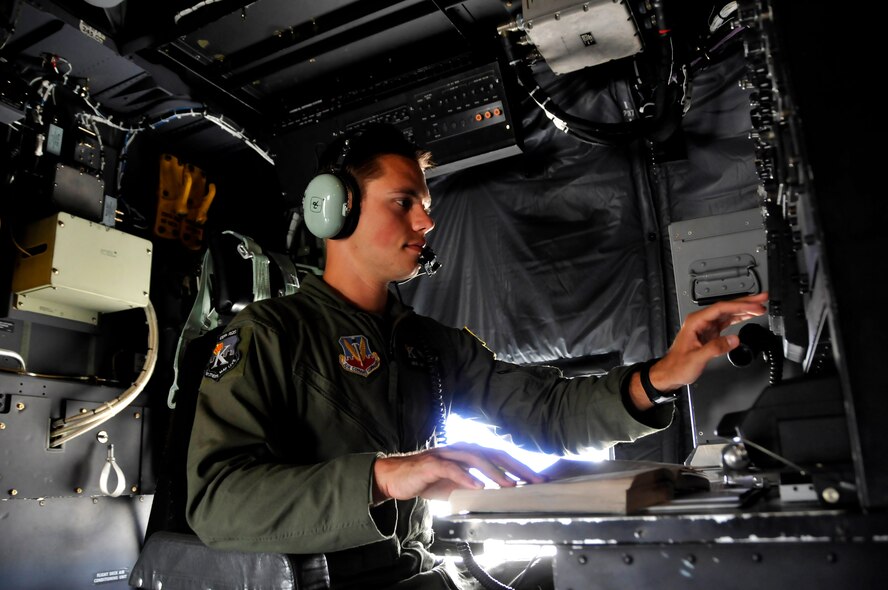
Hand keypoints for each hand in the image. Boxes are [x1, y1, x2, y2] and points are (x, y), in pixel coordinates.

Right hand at [371, 442, 545, 502]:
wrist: (394, 477)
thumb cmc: (426, 480)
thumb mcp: (455, 486)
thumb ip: (473, 487)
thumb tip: (495, 497)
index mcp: (468, 453)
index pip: (499, 457)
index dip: (519, 466)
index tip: (537, 478)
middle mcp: (460, 449)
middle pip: (493, 454)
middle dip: (516, 467)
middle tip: (534, 479)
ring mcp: (446, 454)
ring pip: (475, 458)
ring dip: (494, 471)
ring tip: (509, 484)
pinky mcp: (432, 463)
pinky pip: (451, 468)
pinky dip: (466, 476)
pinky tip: (477, 485)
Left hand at [651, 292, 768, 392]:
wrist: (670, 373)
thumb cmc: (677, 365)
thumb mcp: (696, 358)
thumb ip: (716, 348)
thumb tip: (733, 339)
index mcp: (695, 321)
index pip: (721, 308)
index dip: (740, 305)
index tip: (755, 306)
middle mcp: (701, 321)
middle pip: (726, 307)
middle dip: (746, 302)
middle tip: (762, 298)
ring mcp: (706, 326)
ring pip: (728, 314)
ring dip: (744, 309)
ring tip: (760, 306)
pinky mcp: (710, 333)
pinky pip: (726, 322)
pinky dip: (739, 318)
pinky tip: (748, 316)